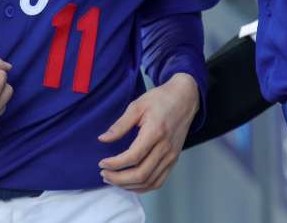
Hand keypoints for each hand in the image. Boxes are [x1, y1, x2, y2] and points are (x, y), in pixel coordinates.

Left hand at [97, 73, 198, 192]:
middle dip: (118, 178)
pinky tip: (130, 183)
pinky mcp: (173, 160)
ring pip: (149, 181)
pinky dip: (142, 187)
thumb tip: (103, 139)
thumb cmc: (161, 99)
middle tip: (104, 173)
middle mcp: (165, 148)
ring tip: (113, 179)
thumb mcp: (137, 106)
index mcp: (155, 132)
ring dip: (128, 185)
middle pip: (141, 174)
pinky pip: (158, 181)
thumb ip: (120, 125)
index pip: (133, 157)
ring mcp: (171, 156)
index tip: (102, 163)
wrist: (184, 99)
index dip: (115, 164)